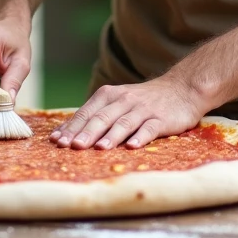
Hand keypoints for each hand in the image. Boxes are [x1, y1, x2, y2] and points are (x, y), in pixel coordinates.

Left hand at [50, 75, 205, 149]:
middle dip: (86, 132)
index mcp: (109, 96)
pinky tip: (132, 146)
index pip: (86, 112)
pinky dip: (140, 136)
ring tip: (99, 148)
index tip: (57, 141)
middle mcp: (124, 100)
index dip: (71, 126)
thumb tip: (67, 135)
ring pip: (124, 122)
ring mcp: (143, 109)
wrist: (181, 88)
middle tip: (72, 146)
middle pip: (102, 117)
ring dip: (111, 135)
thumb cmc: (143, 101)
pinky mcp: (161, 118)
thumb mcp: (118, 103)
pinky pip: (149, 128)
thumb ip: (96, 117)